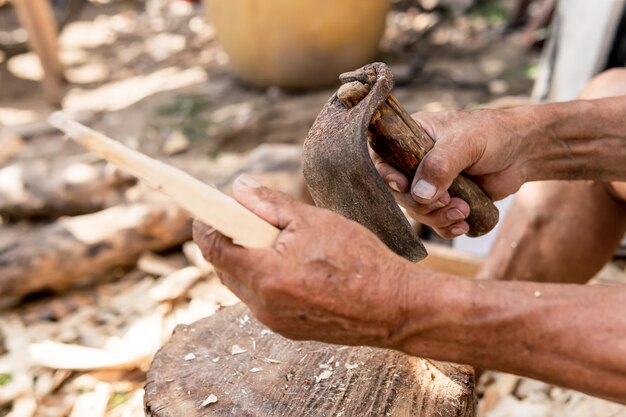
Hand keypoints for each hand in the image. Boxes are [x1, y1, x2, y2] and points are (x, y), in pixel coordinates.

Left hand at [193, 175, 417, 347]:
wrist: (395, 308)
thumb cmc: (361, 261)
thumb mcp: (314, 220)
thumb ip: (270, 204)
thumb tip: (239, 189)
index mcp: (265, 275)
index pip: (213, 248)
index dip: (205, 224)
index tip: (207, 210)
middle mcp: (263, 304)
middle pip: (224, 267)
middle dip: (230, 239)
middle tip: (250, 218)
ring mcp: (274, 321)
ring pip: (242, 284)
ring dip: (248, 259)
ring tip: (279, 241)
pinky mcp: (286, 329)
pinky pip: (261, 298)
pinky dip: (265, 277)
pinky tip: (292, 264)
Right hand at [372, 108, 529, 237]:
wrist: (524, 151)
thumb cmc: (493, 134)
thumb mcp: (465, 142)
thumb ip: (440, 165)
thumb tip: (419, 195)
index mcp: (411, 139)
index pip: (382, 159)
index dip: (386, 176)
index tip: (403, 187)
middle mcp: (415, 163)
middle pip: (400, 193)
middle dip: (422, 204)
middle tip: (447, 200)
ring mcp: (431, 184)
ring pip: (418, 211)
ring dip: (438, 217)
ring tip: (463, 211)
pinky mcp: (447, 201)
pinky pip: (436, 222)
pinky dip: (447, 227)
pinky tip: (463, 224)